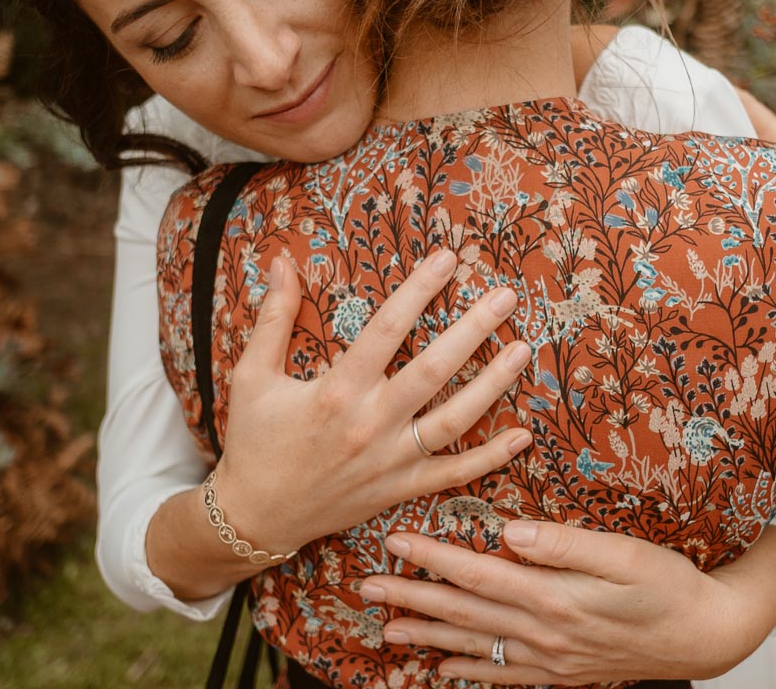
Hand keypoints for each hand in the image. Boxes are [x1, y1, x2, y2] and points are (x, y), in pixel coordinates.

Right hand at [214, 249, 532, 552]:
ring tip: (522, 349)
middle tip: (506, 296)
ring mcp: (390, 460)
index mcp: (336, 391)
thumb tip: (280, 262)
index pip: (387, 328)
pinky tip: (522, 434)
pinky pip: (453, 474)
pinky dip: (490, 457)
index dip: (419, 289)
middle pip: (433, 370)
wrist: (255, 517)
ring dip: (492, 385)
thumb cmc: (254, 441)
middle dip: (474, 330)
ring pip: (454, 420)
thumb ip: (273, 318)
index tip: (447, 259)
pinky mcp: (400, 490)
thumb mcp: (252, 375)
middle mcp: (369, 424)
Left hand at [361, 521, 775, 683]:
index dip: (432, 559)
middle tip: (366, 587)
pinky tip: (444, 670)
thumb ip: (564, 544)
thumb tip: (511, 532)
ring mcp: (550, 661)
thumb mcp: (624, 554)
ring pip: (475, 648)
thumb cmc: (668, 583)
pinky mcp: (561, 674)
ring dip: (428, 637)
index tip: (393, 541)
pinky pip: (503, 677)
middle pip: (464, 615)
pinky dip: (470, 673)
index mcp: (554, 598)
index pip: (478, 576)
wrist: (705, 636)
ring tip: (386, 631)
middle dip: (411, 599)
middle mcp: (544, 635)